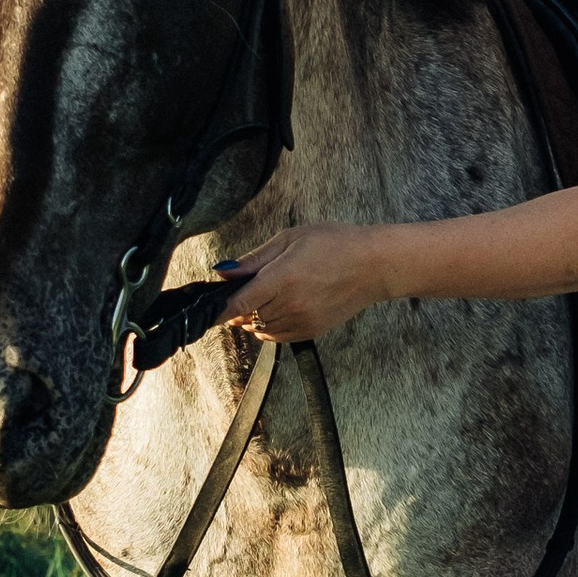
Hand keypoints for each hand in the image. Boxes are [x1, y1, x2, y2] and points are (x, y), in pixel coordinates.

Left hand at [218, 225, 387, 341]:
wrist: (373, 266)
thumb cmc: (335, 244)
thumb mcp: (291, 239)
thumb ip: (254, 259)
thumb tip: (223, 272)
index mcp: (282, 278)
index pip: (238, 302)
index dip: (217, 310)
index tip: (204, 311)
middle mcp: (290, 304)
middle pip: (246, 316)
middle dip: (239, 306)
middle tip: (246, 288)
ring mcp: (301, 321)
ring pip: (260, 329)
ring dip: (253, 317)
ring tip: (265, 296)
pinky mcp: (311, 331)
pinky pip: (277, 337)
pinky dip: (269, 327)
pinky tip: (277, 308)